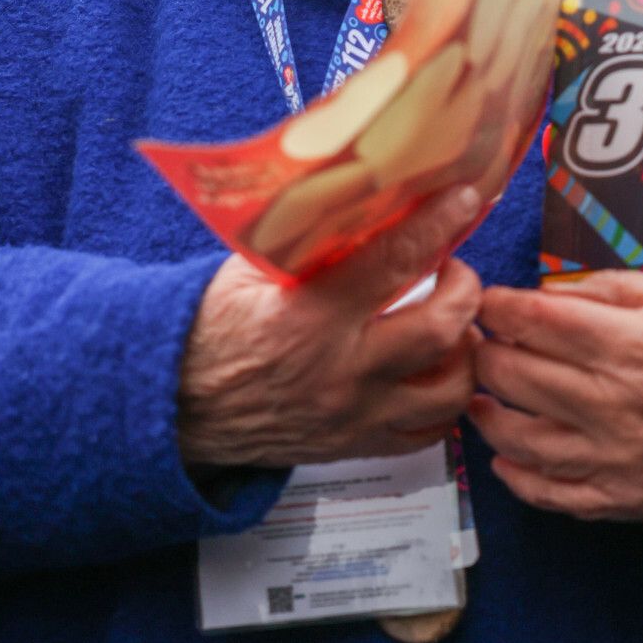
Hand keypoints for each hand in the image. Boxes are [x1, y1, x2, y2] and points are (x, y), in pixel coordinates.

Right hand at [178, 185, 482, 467]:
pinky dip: (443, 401)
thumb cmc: (212, 329)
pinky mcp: (355, 446)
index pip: (395, 259)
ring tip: (455, 326)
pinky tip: (434, 371)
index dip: (439, 223)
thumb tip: (364, 195)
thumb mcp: (252, 268)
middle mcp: (340, 369)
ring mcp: (352, 416)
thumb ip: (311, 240)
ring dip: (465, 351)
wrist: (177, 405)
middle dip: (463, 289)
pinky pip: (427, 434)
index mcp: (309, 315)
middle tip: (453, 270)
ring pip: (449, 392)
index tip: (465, 199)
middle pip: (442, 329)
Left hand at [469, 271, 642, 522]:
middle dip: (484, 352)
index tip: (485, 300)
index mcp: (631, 345)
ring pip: (520, 438)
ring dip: (486, 413)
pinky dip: (518, 478)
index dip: (496, 307)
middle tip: (474, 340)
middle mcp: (615, 404)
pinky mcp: (630, 500)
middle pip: (515, 376)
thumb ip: (614, 292)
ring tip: (479, 394)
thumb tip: (552, 293)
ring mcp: (619, 460)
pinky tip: (506, 458)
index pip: (532, 322)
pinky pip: (555, 496)